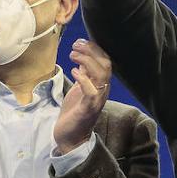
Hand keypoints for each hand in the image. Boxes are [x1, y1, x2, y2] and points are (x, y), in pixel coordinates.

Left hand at [54, 39, 111, 154]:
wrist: (71, 136)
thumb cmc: (74, 111)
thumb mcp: (79, 88)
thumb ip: (84, 73)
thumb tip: (83, 56)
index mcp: (101, 84)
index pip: (105, 61)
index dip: (95, 49)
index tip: (80, 41)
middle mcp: (103, 90)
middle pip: (105, 65)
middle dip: (91, 51)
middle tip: (75, 44)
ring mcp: (97, 100)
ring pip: (101, 75)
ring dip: (86, 61)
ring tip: (72, 54)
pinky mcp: (88, 109)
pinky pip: (92, 92)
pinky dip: (84, 79)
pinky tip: (74, 71)